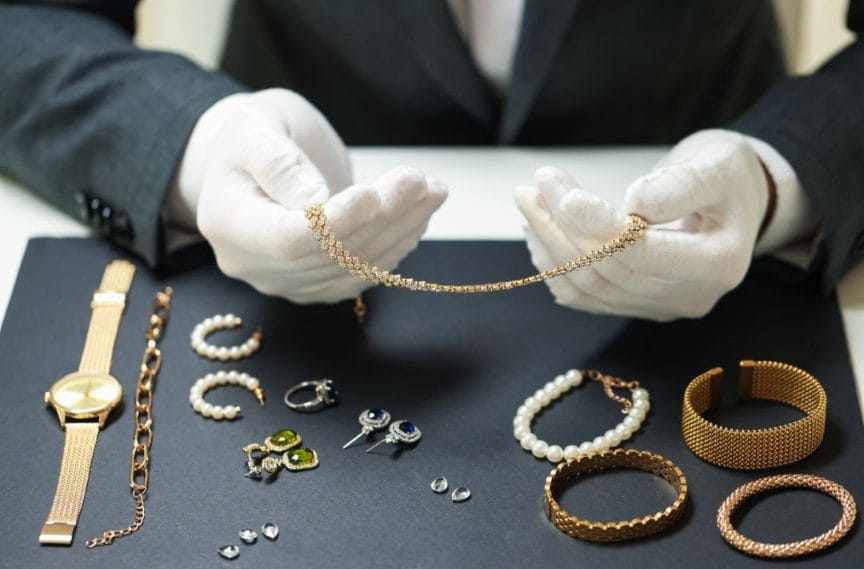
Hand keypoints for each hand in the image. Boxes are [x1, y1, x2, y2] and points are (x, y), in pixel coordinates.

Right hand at [172, 89, 447, 302]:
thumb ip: (281, 164)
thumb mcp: (256, 128)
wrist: (252, 160)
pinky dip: (397, 246)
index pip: (287, 239)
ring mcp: (287, 281)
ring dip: (401, 231)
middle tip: (422, 181)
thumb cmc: (252, 135)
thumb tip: (318, 203)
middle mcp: (254, 264)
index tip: (373, 193)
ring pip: (354, 267)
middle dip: (383, 218)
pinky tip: (419, 216)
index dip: (336, 223)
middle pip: (329, 255)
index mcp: (227, 222)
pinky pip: (362, 274)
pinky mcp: (316, 284)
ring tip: (433, 190)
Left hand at [515, 130, 768, 320]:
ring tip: (529, 203)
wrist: (734, 200)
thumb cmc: (728, 176)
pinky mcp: (636, 305)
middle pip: (608, 270)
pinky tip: (539, 232)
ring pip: (589, 287)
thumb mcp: (717, 165)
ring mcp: (659, 307)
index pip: (641, 253)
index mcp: (717, 265)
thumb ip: (680, 185)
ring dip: (549, 245)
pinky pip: (585, 295)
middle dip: (562, 227)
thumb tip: (635, 203)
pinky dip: (555, 265)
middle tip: (532, 188)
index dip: (598, 225)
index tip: (564, 194)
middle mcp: (688, 297)